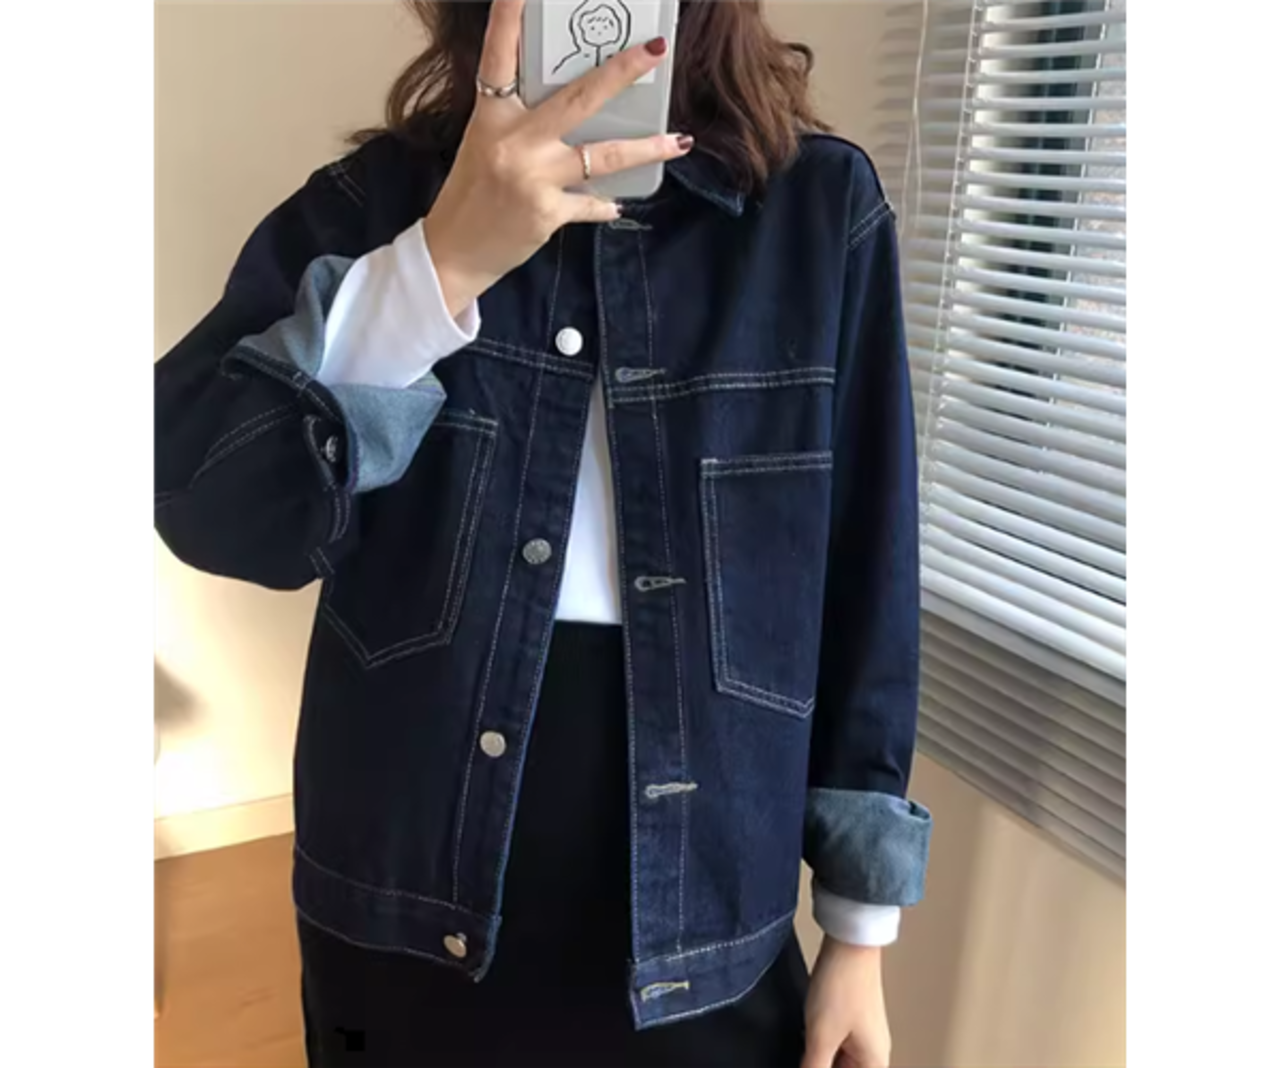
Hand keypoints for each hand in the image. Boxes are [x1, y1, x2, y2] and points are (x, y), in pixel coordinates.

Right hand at [424, 0, 692, 317]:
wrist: (453, 252)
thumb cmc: (471, 194)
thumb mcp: (485, 144)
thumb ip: (520, 121)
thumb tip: (573, 105)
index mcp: (491, 116)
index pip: (498, 58)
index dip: (508, 20)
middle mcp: (513, 141)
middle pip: (577, 98)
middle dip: (621, 72)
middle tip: (656, 49)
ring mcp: (533, 177)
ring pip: (603, 154)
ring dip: (647, 148)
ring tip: (680, 141)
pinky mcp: (548, 212)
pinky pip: (592, 202)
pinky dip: (604, 203)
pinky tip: (613, 202)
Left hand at [803, 940, 893, 1067]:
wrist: (849, 943)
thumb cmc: (843, 985)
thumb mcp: (821, 1036)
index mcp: (875, 1064)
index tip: (809, 1064)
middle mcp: (872, 1053)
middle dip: (820, 1066)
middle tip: (804, 1055)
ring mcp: (861, 1035)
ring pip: (837, 1061)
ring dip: (818, 1060)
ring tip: (803, 1050)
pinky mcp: (849, 1020)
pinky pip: (834, 1046)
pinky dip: (819, 1049)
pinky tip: (804, 1041)